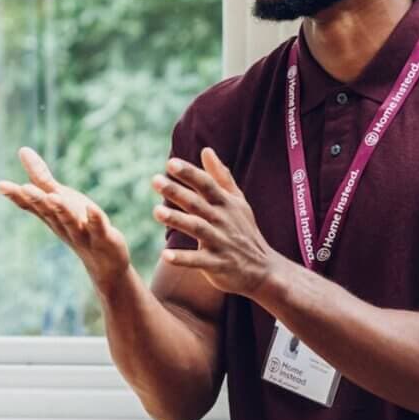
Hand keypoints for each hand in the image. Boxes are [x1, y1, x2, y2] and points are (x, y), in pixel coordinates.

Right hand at [0, 148, 130, 291]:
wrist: (104, 262)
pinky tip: (92, 207)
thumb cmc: (78, 225)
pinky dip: (95, 218)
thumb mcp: (60, 199)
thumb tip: (22, 150)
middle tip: (24, 188)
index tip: (0, 185)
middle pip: (48, 212)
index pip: (31, 206)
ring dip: (61, 209)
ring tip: (54, 197)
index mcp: (51, 216)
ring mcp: (82, 233)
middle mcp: (62, 225)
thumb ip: (42, 178)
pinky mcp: (103, 237)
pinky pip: (98, 227)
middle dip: (37, 200)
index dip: (16, 196)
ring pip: (69, 220)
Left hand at [152, 148, 277, 296]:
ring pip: (197, 228)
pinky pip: (198, 261)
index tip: (171, 163)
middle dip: (177, 192)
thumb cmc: (245, 231)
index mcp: (226, 204)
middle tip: (155, 180)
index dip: (190, 173)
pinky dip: (183, 259)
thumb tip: (206, 150)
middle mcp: (223, 220)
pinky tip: (165, 255)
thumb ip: (221, 176)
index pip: (207, 184)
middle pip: (197, 203)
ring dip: (177, 220)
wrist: (263, 269)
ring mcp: (221, 242)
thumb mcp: (237, 201)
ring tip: (156, 211)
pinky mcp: (218, 264)